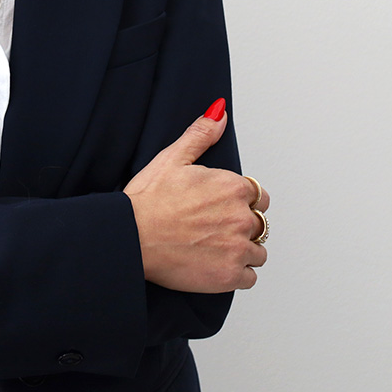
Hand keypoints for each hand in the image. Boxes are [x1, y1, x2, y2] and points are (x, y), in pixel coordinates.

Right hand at [123, 99, 268, 292]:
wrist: (132, 236)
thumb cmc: (149, 199)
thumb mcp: (173, 157)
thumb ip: (201, 134)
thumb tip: (219, 114)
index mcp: (233, 187)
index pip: (257, 195)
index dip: (239, 199)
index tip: (219, 205)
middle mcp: (242, 217)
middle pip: (259, 223)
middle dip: (240, 224)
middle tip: (212, 227)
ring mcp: (238, 248)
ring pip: (257, 252)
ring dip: (241, 250)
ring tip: (212, 247)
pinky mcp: (231, 276)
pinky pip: (250, 277)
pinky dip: (236, 273)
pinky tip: (214, 264)